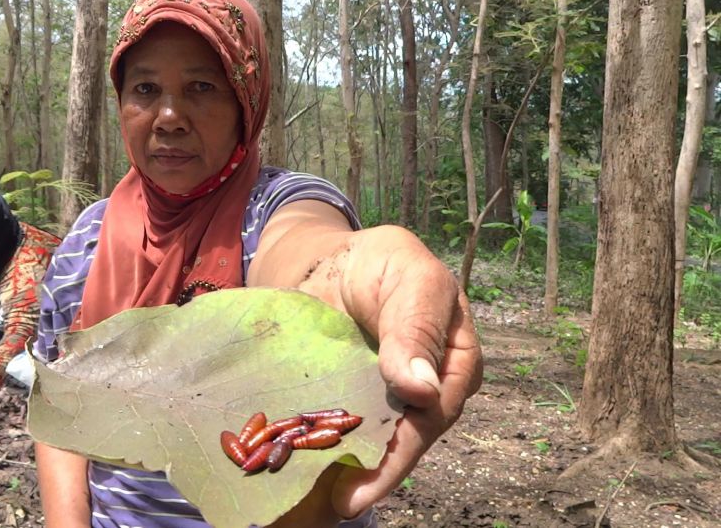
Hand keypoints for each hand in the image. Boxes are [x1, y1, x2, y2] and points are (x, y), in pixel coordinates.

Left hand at [292, 225, 481, 519]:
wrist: (335, 257)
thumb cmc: (388, 262)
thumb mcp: (412, 281)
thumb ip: (417, 329)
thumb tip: (424, 391)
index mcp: (454, 362)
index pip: (436, 413)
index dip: (407, 447)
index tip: (374, 473)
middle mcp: (422, 389)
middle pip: (405, 438)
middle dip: (376, 472)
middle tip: (342, 501)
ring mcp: (382, 396)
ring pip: (371, 438)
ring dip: (349, 467)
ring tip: (323, 497)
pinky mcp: (347, 397)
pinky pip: (339, 425)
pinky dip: (323, 445)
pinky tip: (305, 467)